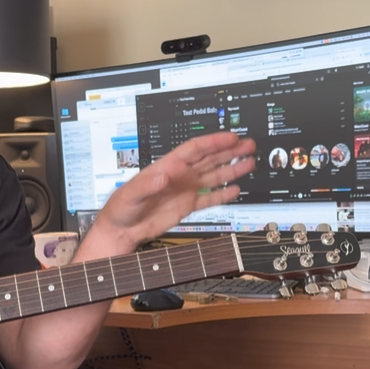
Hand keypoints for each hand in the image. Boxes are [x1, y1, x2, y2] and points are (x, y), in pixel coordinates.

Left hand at [96, 132, 256, 247]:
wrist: (121, 230)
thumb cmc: (121, 208)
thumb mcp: (132, 193)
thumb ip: (149, 184)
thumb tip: (166, 173)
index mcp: (167, 167)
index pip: (194, 150)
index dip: (213, 142)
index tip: (230, 137)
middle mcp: (179, 176)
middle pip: (208, 158)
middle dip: (229, 151)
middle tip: (248, 144)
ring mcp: (184, 190)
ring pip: (213, 176)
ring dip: (231, 169)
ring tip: (249, 163)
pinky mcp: (186, 206)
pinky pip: (208, 198)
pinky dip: (222, 194)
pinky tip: (235, 190)